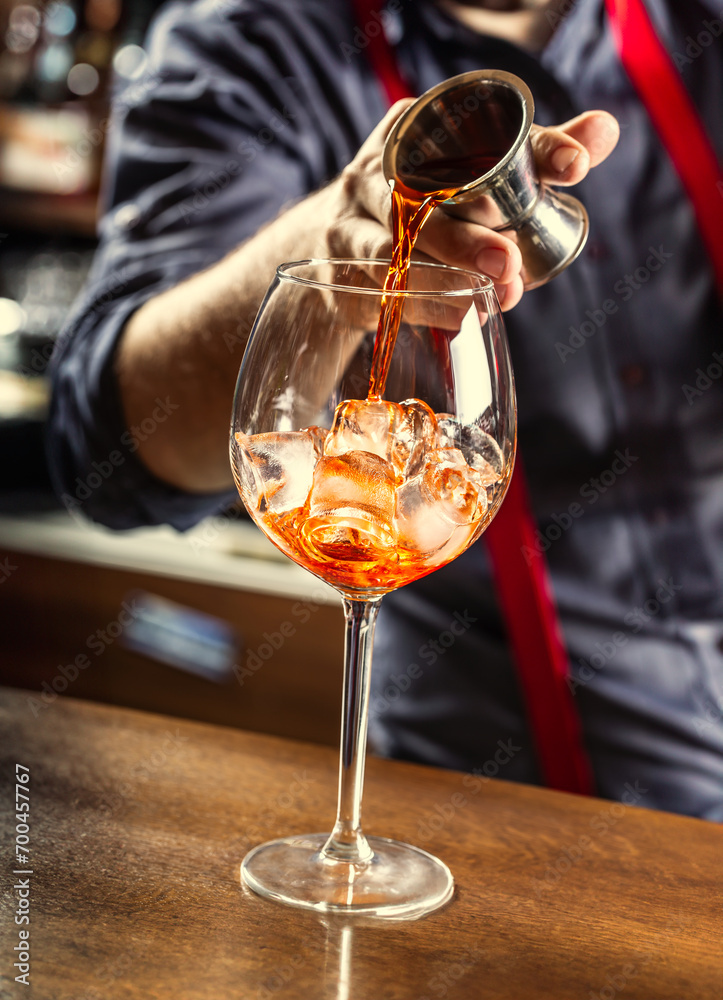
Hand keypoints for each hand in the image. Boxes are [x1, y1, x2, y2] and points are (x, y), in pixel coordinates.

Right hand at [323, 101, 619, 310]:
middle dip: (469, 233)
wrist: (337, 245)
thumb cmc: (425, 206)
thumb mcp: (476, 176)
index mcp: (416, 130)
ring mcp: (350, 223)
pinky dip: (422, 304)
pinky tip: (459, 316)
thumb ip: (537, 156)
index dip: (532, 148)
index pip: (478, 132)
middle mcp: (377, 172)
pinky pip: (380, 291)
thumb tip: (604, 131)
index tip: (575, 165)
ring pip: (393, 250)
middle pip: (422, 199)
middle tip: (513, 261)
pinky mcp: (340, 274)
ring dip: (445, 276)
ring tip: (495, 295)